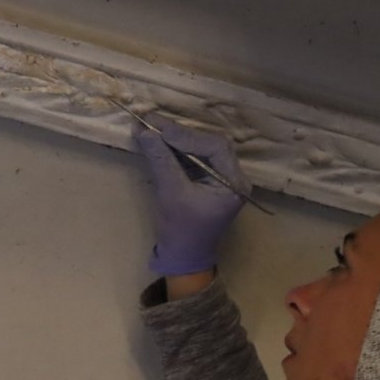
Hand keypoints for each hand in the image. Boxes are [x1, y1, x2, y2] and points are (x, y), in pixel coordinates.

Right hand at [133, 118, 251, 275]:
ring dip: (175, 139)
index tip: (159, 128)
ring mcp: (220, 177)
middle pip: (208, 144)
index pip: (215, 147)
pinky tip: (157, 140)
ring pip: (199, 148)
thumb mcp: (171, 194)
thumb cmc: (181, 231)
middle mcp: (233, 176)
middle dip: (180, 134)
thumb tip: (145, 130)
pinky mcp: (206, 179)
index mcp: (234, 183)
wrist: (183, 257)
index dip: (187, 135)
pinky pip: (193, 158)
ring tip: (150, 127)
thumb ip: (162, 160)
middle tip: (152, 121)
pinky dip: (175, 149)